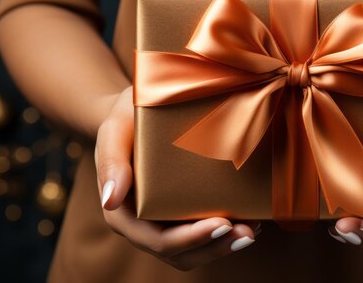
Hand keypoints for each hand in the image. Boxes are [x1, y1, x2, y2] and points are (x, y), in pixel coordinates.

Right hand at [94, 86, 259, 270]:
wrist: (136, 110)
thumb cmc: (125, 118)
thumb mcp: (114, 130)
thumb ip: (111, 162)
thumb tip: (111, 200)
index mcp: (123, 213)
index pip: (158, 239)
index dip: (190, 239)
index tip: (223, 223)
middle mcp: (143, 224)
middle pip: (181, 253)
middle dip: (216, 247)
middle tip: (248, 232)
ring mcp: (164, 221)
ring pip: (195, 251)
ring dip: (225, 246)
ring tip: (252, 230)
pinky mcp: (182, 212)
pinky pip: (203, 235)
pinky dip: (226, 234)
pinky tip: (250, 219)